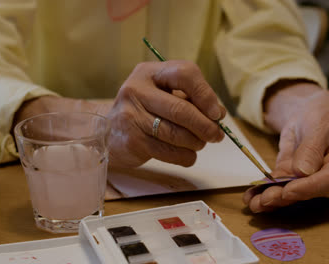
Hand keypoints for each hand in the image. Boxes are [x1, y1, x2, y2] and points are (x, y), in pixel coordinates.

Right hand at [107, 60, 224, 166]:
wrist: (109, 132)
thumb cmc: (145, 110)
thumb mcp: (164, 94)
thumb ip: (190, 99)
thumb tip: (218, 114)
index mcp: (149, 72)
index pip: (184, 74)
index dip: (205, 94)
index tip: (216, 113)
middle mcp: (136, 90)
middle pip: (180, 109)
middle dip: (205, 126)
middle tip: (216, 135)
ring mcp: (131, 116)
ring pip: (175, 134)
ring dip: (196, 143)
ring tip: (200, 144)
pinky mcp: (132, 140)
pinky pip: (167, 152)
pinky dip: (185, 156)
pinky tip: (188, 154)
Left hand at [243, 82, 328, 211]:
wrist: (311, 110)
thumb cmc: (323, 114)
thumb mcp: (319, 124)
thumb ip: (312, 148)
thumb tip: (302, 172)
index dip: (308, 188)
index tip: (288, 191)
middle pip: (309, 191)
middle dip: (285, 197)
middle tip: (265, 200)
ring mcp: (311, 179)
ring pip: (292, 192)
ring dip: (272, 199)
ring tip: (253, 204)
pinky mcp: (293, 178)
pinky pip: (280, 185)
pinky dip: (265, 191)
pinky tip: (251, 197)